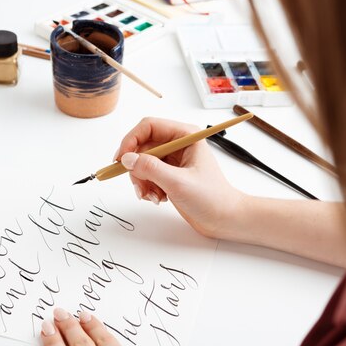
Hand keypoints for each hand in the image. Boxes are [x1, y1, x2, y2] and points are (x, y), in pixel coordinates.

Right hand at [115, 117, 243, 238]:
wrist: (224, 219)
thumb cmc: (212, 198)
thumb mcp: (178, 182)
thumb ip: (151, 168)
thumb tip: (127, 159)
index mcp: (185, 135)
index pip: (148, 126)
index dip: (131, 140)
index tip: (121, 159)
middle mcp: (178, 144)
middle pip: (142, 146)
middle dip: (136, 168)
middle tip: (138, 186)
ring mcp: (173, 160)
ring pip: (142, 163)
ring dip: (141, 181)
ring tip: (152, 196)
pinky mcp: (169, 174)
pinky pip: (147, 175)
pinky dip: (147, 187)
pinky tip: (158, 198)